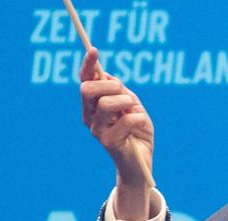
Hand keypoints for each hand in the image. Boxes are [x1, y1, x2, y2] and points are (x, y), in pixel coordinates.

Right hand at [79, 48, 153, 215]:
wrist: (142, 162)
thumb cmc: (137, 132)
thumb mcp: (132, 106)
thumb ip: (121, 91)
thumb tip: (107, 76)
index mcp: (93, 107)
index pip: (85, 82)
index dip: (88, 65)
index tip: (94, 50)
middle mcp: (91, 118)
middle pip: (87, 90)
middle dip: (109, 86)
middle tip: (124, 94)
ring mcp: (97, 131)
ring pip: (106, 104)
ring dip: (126, 102)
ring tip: (134, 111)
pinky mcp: (109, 143)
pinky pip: (126, 120)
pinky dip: (139, 118)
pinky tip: (140, 126)